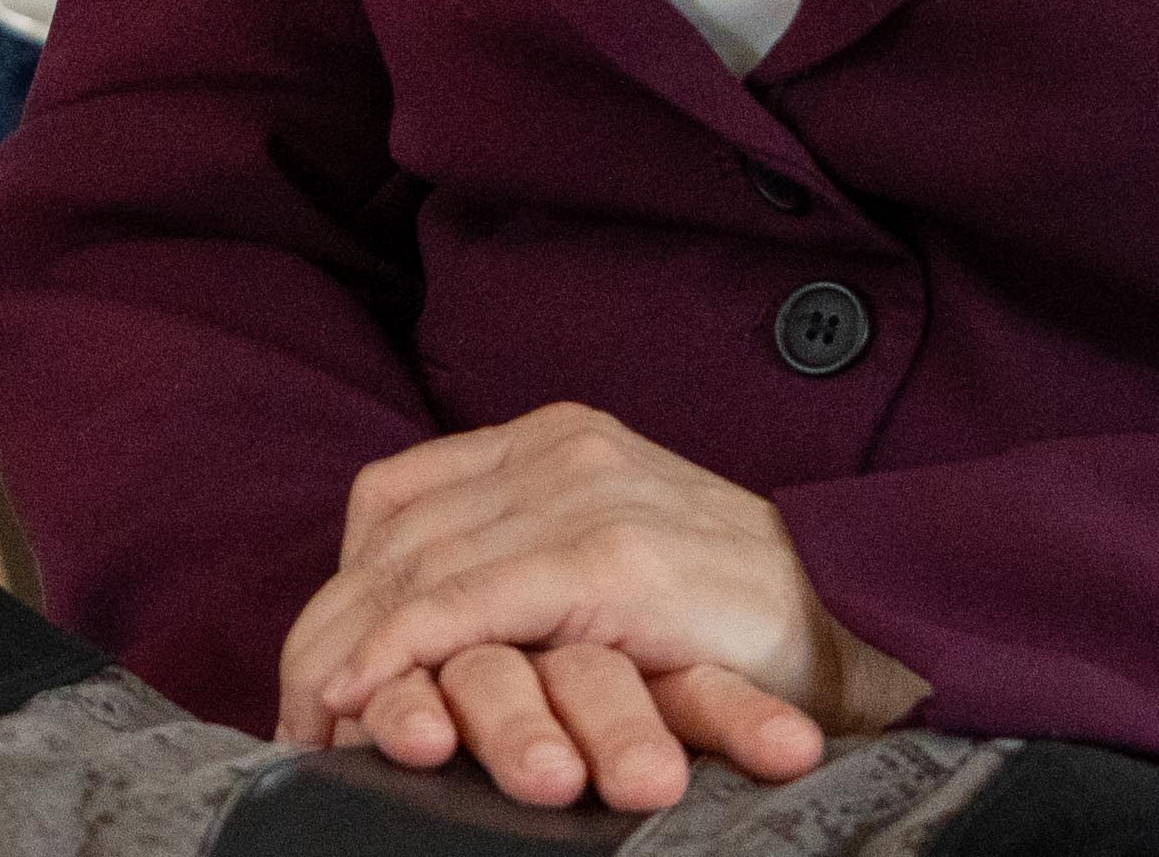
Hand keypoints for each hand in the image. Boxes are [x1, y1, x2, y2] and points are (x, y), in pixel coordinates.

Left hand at [276, 405, 924, 810]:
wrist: (864, 614)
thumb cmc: (738, 620)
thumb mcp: (613, 566)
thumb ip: (530, 566)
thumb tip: (424, 630)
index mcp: (555, 438)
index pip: (398, 498)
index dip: (341, 586)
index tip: (314, 669)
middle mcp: (562, 447)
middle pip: (394, 535)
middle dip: (329, 630)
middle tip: (294, 715)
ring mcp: (587, 493)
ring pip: (420, 568)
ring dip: (353, 654)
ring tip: (317, 721)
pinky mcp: (614, 556)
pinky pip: (474, 602)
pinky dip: (406, 651)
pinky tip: (368, 699)